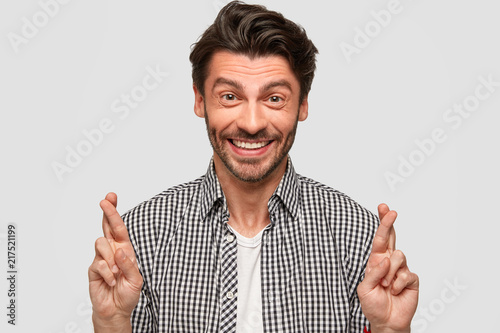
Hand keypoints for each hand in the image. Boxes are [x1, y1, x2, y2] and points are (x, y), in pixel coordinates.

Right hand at [88, 193, 142, 330]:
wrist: (116, 310)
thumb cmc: (127, 293)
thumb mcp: (136, 279)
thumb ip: (129, 264)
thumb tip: (120, 251)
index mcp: (124, 249)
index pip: (119, 228)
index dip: (114, 212)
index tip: (111, 197)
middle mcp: (112, 251)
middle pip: (107, 227)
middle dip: (107, 212)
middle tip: (105, 201)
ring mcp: (102, 259)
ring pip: (101, 244)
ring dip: (111, 257)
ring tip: (117, 272)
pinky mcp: (94, 269)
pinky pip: (99, 264)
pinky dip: (108, 273)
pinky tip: (112, 281)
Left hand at [357, 204, 418, 332]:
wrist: (386, 321)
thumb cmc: (373, 304)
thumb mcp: (365, 289)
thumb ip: (373, 273)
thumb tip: (385, 259)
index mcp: (376, 261)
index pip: (379, 239)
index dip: (382, 223)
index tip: (383, 207)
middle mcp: (389, 262)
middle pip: (392, 237)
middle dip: (389, 223)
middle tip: (391, 211)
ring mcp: (401, 269)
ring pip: (399, 256)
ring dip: (389, 272)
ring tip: (385, 285)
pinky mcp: (411, 279)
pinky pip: (406, 274)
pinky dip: (397, 284)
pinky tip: (394, 291)